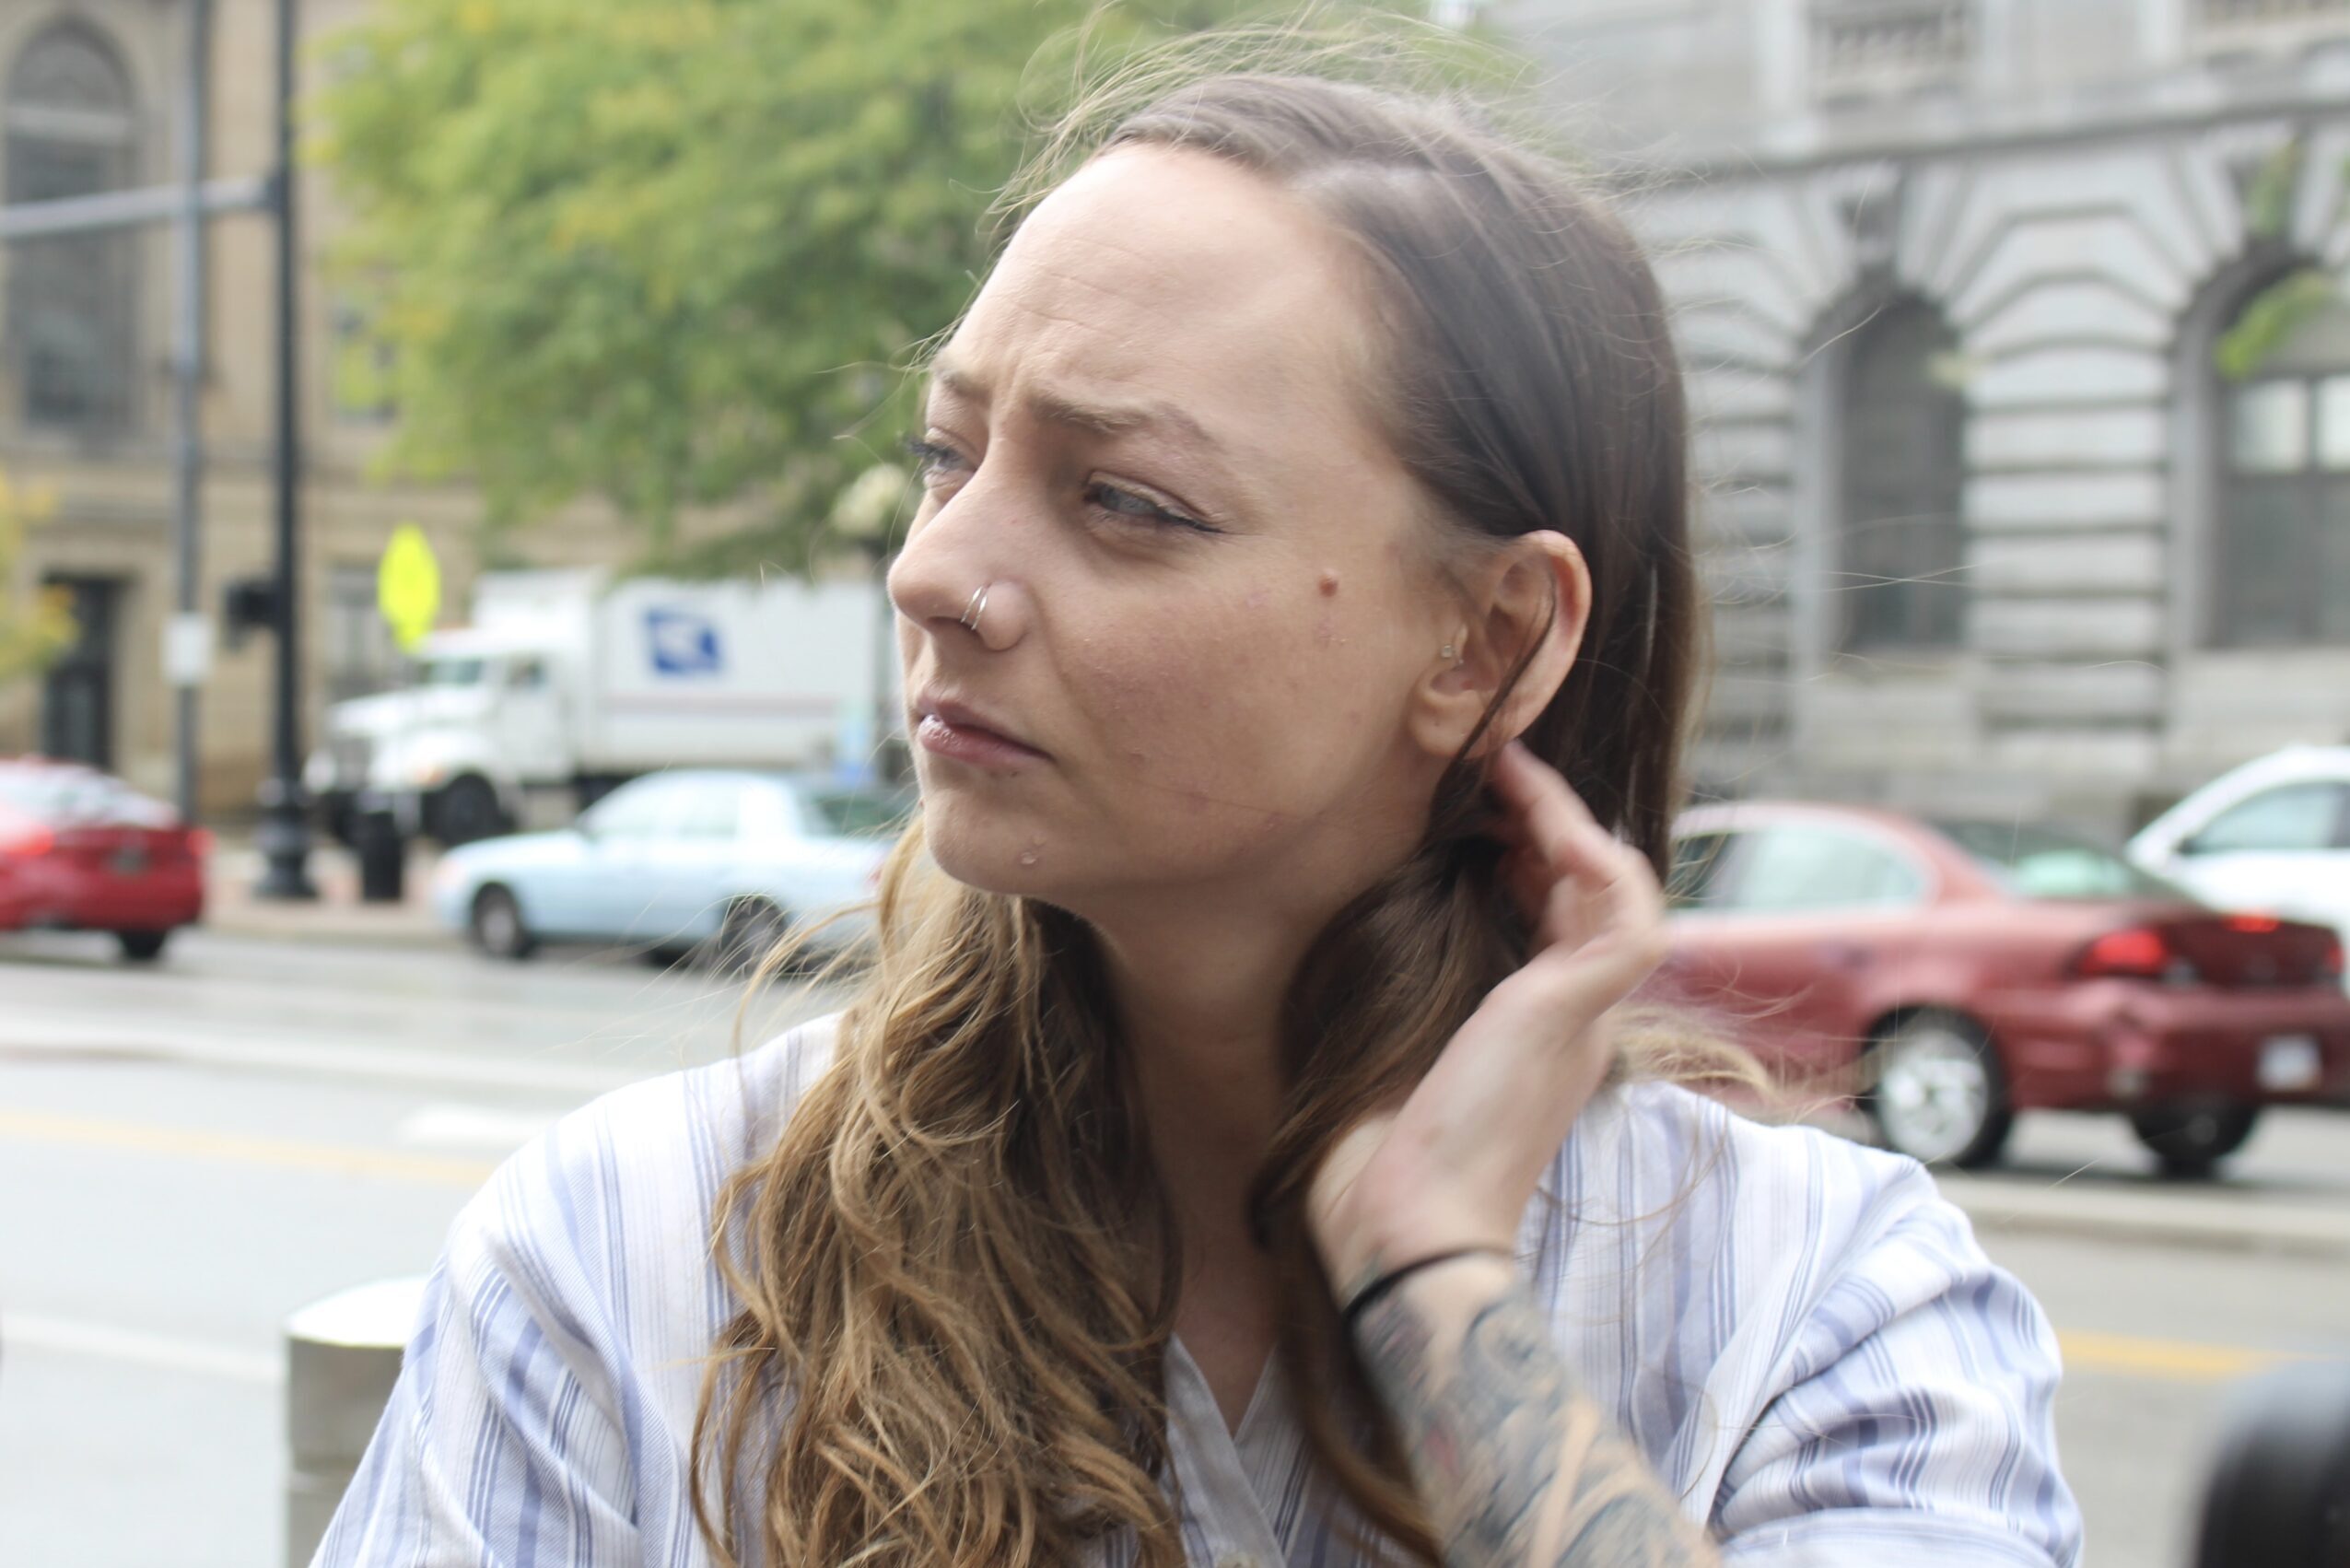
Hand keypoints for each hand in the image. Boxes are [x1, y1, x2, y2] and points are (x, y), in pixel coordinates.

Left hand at [1305, 742, 1671, 1290]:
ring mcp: (1584, 1020)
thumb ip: (1405, 995)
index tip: (1487, 811)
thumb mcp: (1390, 1049)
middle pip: (1598, 896)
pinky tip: (1544, 822)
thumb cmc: (1379, 1161)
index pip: (1567, 922)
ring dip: (1572, 822)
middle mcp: (1576, 1024)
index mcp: (1540, 1037)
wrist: (1405, 1230)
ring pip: (1622, 892)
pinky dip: (1597, 860)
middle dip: (1555, 822)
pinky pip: (1629, 919)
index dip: (1537, 857)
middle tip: (1502, 768)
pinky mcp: (1576, 1014)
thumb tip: (1370, 931)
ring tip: (1516, 773)